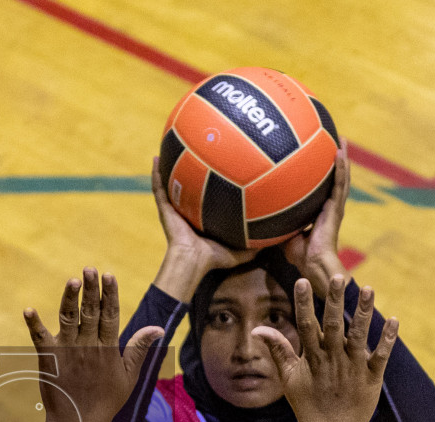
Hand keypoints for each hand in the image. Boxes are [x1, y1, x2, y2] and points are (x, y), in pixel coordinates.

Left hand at [23, 268, 162, 421]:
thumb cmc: (106, 400)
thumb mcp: (129, 375)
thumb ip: (139, 348)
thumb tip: (158, 328)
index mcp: (107, 349)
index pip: (110, 315)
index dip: (109, 294)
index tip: (109, 275)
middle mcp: (87, 347)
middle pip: (90, 312)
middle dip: (91, 290)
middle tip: (90, 269)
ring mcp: (67, 352)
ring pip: (68, 319)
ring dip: (69, 299)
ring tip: (73, 280)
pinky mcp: (48, 359)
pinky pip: (39, 339)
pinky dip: (34, 325)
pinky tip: (28, 310)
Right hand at [151, 157, 254, 301]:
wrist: (192, 262)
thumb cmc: (213, 259)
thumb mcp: (241, 249)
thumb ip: (257, 243)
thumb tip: (278, 237)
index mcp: (202, 217)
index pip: (207, 196)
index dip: (212, 181)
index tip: (220, 165)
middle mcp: (187, 210)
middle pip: (189, 184)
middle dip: (192, 167)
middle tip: (198, 149)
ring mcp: (175, 208)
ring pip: (171, 182)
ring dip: (170, 165)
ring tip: (172, 145)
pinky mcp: (164, 208)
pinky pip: (158, 188)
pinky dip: (156, 173)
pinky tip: (155, 158)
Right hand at [255, 275, 395, 421]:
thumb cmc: (307, 404)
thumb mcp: (288, 378)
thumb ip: (277, 350)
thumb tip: (258, 329)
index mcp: (312, 358)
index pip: (306, 326)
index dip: (304, 304)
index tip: (302, 281)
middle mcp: (333, 360)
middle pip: (334, 326)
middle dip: (336, 301)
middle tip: (339, 276)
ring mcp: (354, 368)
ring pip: (359, 336)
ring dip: (364, 313)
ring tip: (369, 289)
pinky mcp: (372, 378)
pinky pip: (381, 356)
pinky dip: (387, 339)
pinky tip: (393, 320)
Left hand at [281, 144, 349, 300]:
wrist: (312, 263)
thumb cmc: (300, 254)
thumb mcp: (285, 233)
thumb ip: (278, 220)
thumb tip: (259, 211)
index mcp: (321, 211)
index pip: (324, 188)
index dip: (324, 173)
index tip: (322, 157)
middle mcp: (330, 206)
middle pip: (336, 178)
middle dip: (336, 160)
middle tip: (336, 142)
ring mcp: (335, 206)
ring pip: (342, 178)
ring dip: (343, 159)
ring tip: (341, 140)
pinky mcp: (336, 208)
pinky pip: (339, 184)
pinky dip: (341, 168)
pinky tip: (339, 153)